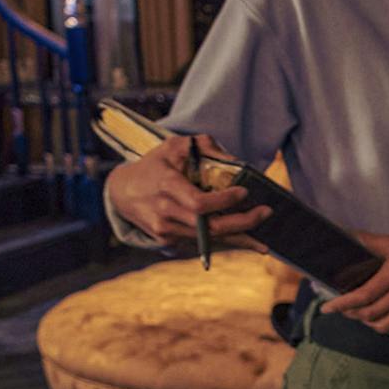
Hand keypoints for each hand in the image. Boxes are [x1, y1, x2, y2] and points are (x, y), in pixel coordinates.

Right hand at [107, 134, 266, 250]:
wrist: (122, 192)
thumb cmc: (155, 165)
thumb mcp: (174, 147)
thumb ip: (203, 146)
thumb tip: (235, 161)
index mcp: (166, 186)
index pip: (199, 203)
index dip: (224, 202)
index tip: (245, 192)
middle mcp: (165, 212)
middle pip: (210, 227)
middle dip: (243, 223)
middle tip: (267, 213)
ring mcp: (166, 230)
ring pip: (209, 239)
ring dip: (239, 239)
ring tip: (263, 240)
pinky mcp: (168, 240)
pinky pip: (202, 243)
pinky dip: (224, 241)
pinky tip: (245, 241)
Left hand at [321, 228, 388, 334]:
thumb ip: (368, 241)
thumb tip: (343, 236)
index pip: (364, 295)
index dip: (342, 304)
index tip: (328, 307)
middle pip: (372, 313)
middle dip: (351, 314)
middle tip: (343, 309)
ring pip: (386, 325)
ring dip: (368, 323)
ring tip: (360, 315)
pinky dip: (387, 328)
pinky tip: (380, 320)